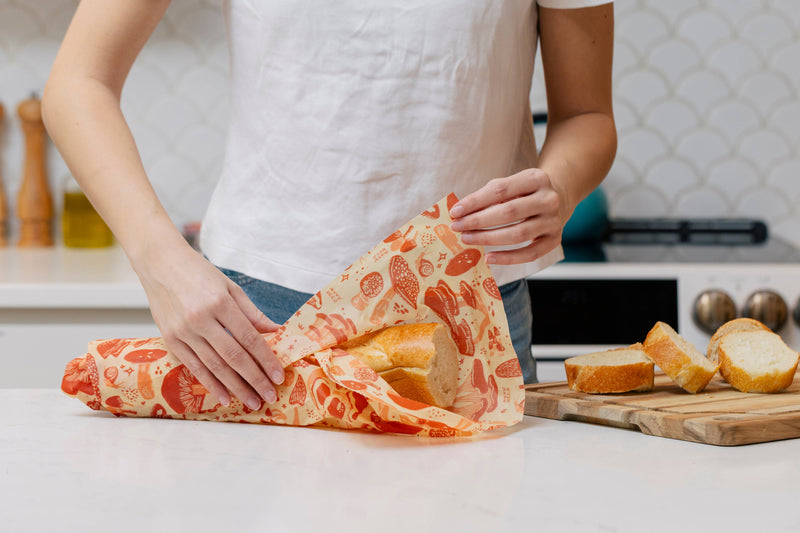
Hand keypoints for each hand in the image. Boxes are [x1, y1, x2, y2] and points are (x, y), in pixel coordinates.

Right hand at [133, 240, 284, 409]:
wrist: (160, 263)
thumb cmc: (199, 273)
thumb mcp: (230, 287)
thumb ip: (252, 313)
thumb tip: (275, 331)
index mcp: (220, 302)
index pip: (249, 337)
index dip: (265, 359)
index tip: (278, 375)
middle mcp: (201, 318)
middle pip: (233, 356)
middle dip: (254, 379)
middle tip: (269, 395)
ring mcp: (183, 331)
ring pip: (214, 366)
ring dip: (235, 387)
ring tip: (251, 401)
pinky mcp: (170, 339)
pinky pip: (194, 366)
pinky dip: (210, 383)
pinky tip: (225, 396)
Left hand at [449, 168, 567, 264]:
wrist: (558, 198)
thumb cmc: (524, 192)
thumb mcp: (511, 185)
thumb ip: (488, 195)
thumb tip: (460, 212)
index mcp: (536, 178)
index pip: (501, 190)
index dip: (476, 201)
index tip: (455, 211)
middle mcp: (548, 199)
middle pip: (509, 212)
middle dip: (479, 221)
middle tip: (458, 227)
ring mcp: (554, 221)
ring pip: (518, 234)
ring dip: (488, 239)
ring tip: (467, 239)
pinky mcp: (554, 240)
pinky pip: (530, 254)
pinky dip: (508, 258)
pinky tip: (489, 258)